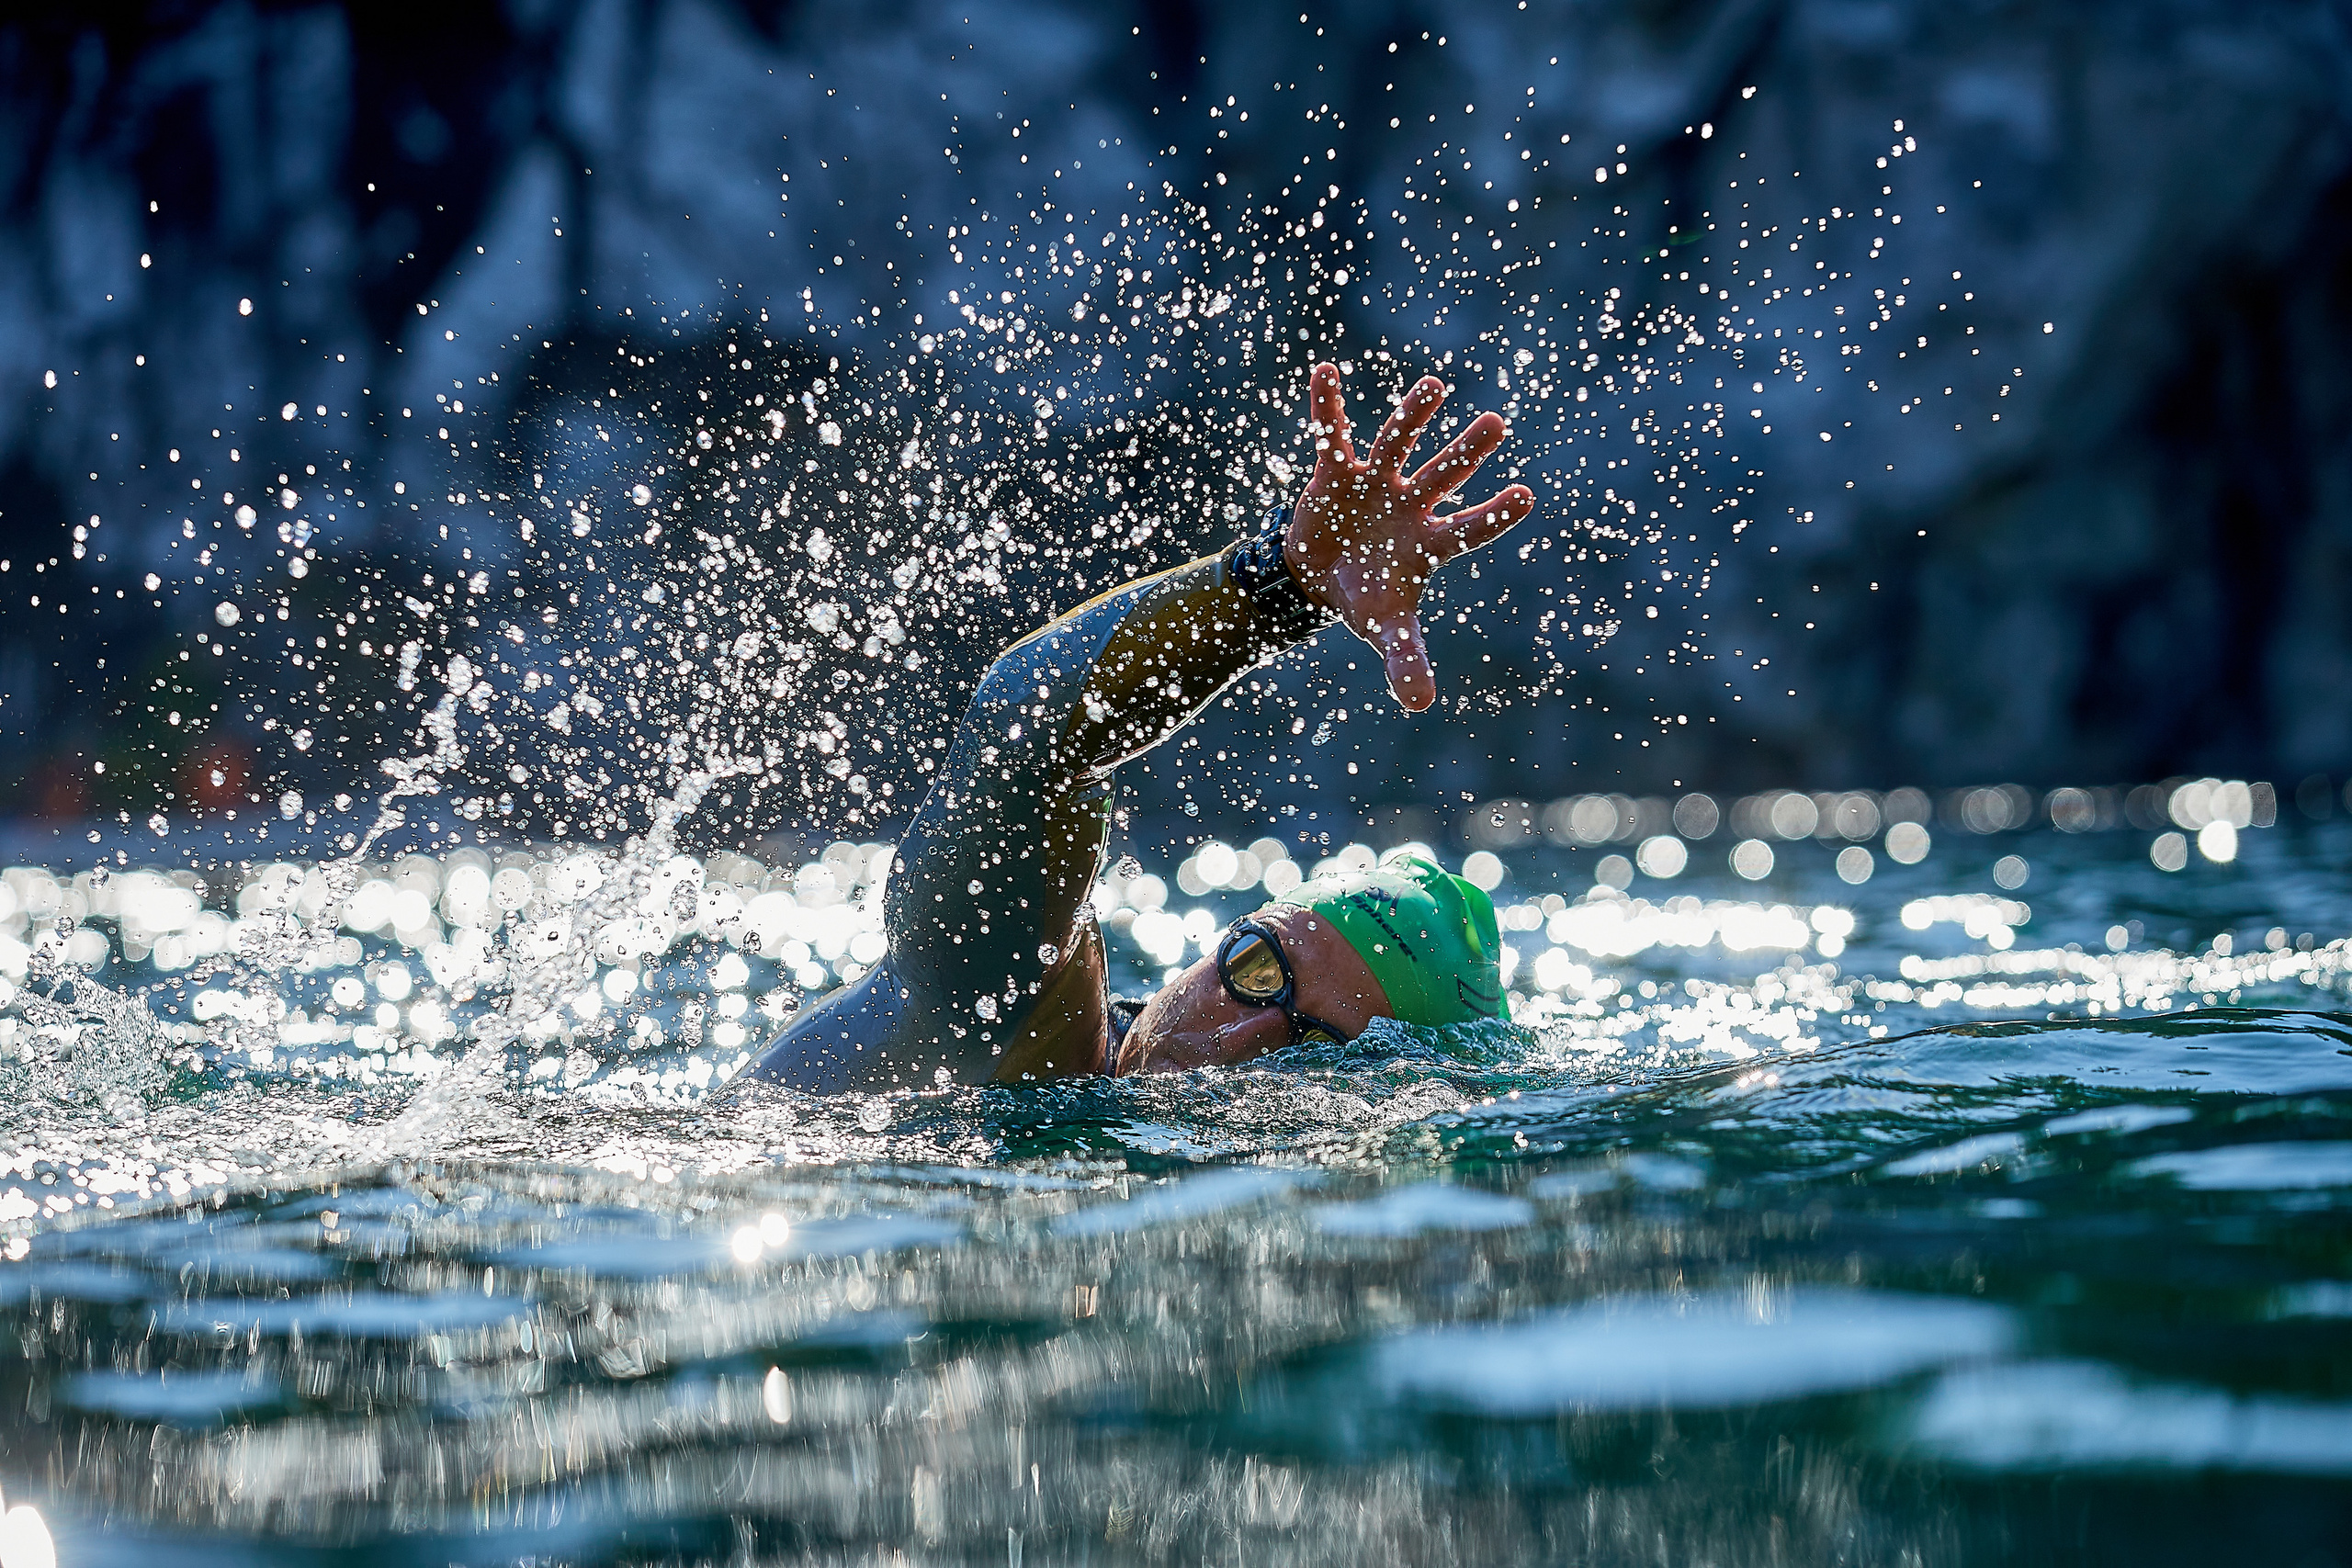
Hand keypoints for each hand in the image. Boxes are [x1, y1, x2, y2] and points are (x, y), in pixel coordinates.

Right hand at [1283, 362, 1535, 710]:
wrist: (1318, 579)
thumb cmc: (1365, 599)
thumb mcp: (1386, 632)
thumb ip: (1406, 661)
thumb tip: (1420, 705)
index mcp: (1430, 543)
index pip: (1469, 528)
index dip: (1495, 514)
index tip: (1526, 496)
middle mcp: (1410, 505)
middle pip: (1444, 474)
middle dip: (1467, 452)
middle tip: (1498, 423)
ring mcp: (1376, 483)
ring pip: (1397, 443)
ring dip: (1413, 416)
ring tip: (1435, 386)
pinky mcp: (1336, 472)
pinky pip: (1333, 434)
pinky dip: (1328, 405)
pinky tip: (1326, 371)